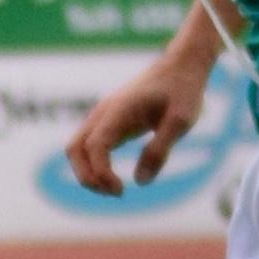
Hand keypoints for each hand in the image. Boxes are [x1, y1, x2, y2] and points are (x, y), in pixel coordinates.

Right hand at [62, 54, 210, 197]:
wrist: (180, 66)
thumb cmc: (183, 91)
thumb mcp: (181, 121)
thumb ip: (160, 150)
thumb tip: (140, 182)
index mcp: (119, 110)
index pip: (95, 146)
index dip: (101, 172)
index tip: (122, 190)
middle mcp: (104, 113)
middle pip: (74, 149)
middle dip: (87, 177)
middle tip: (117, 193)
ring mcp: (104, 116)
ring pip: (77, 148)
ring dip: (88, 173)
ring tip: (115, 189)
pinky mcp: (109, 122)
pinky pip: (89, 147)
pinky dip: (94, 166)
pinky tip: (115, 179)